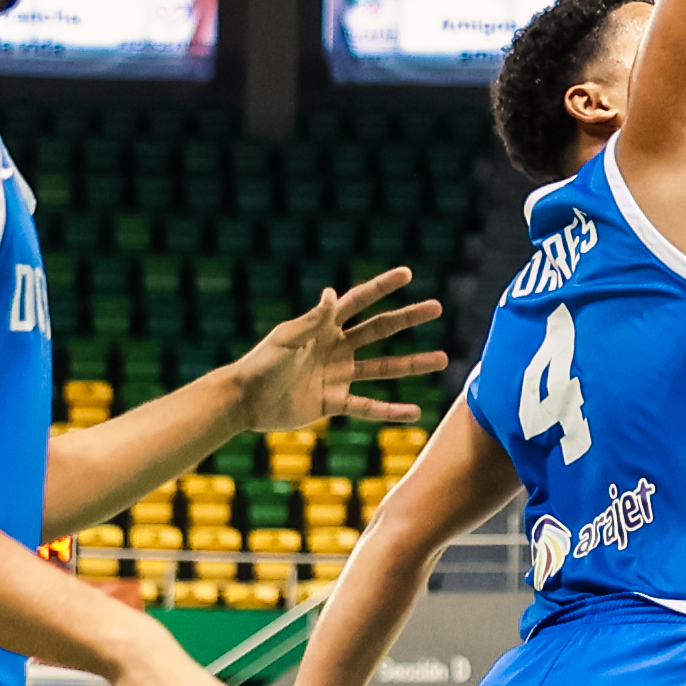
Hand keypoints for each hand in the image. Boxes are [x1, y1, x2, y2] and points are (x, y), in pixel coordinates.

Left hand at [225, 268, 445, 430]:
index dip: (382, 287)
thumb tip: (333, 293)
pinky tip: (414, 412)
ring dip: (412, 364)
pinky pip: (368, 407)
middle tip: (437, 307)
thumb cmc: (259, 364)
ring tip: (442, 359)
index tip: (408, 274)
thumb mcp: (286, 340)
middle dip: (408, 318)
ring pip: (383, 368)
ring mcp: (337, 376)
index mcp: (323, 327)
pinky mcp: (333, 403)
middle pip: (380, 331)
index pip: (359, 302)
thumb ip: (312, 320)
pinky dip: (391, 411)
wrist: (243, 401)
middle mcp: (336, 348)